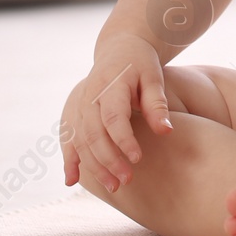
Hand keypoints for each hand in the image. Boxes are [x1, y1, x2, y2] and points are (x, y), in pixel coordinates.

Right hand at [60, 33, 173, 192]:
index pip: (113, 117)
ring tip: (114, 187)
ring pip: (81, 140)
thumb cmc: (141, 63)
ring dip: (94, 166)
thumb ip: (157, 103)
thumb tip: (166, 132)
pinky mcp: (76, 113)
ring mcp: (79, 106)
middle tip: (127, 180)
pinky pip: (69, 139)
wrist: (119, 48)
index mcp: (110, 84)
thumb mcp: (153, 76)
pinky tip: (72, 180)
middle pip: (93, 133)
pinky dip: (70, 160)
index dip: (123, 139)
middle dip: (108, 159)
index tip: (137, 158)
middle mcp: (89, 96)